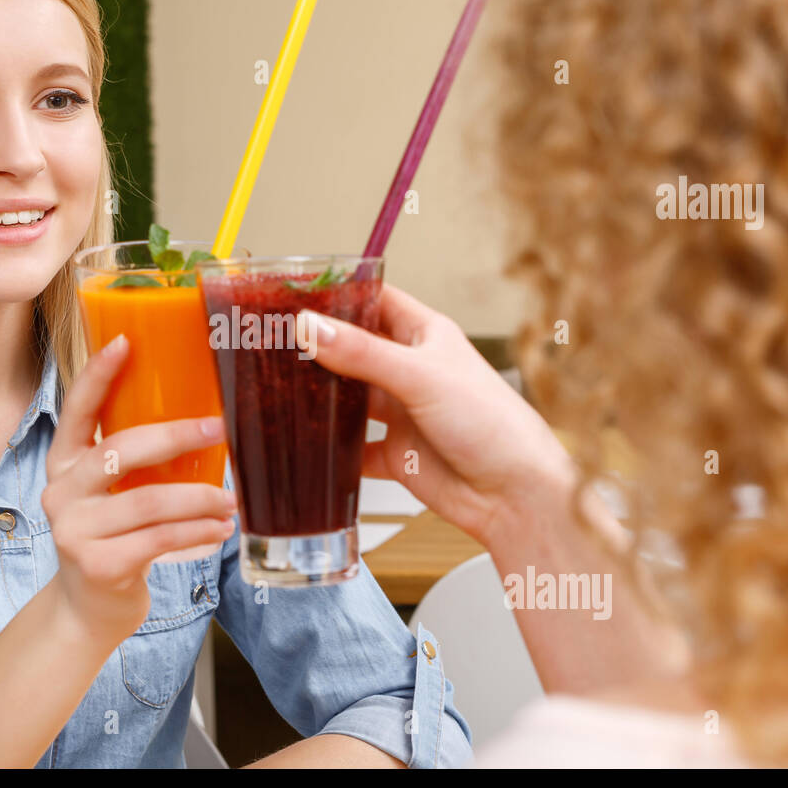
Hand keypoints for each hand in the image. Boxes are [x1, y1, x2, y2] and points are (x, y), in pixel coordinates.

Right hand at [40, 334, 238, 646]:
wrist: (87, 611)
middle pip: (121, 451)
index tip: (126, 341)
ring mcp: (74, 530)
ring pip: (149, 500)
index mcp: (63, 464)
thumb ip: (132, 464)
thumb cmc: (113, 540)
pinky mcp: (98, 564)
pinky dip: (197, 533)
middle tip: (220, 430)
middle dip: (176, 436)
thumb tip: (201, 423)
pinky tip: (219, 531)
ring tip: (231, 500)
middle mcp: (60, 492)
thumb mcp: (110, 496)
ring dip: (200, 498)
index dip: (98, 375)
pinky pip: (159, 539)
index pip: (77, 411)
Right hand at [297, 284, 575, 546]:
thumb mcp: (421, 377)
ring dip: (320, 396)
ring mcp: (401, 413)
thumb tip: (311, 326)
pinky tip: (306, 443)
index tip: (297, 291)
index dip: (340, 294)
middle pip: (354, 349)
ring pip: (349, 398)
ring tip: (277, 386)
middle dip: (319, 346)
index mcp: (425, 336)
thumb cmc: (494, 425)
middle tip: (274, 340)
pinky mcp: (394, 454)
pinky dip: (330, 447)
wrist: (514, 495)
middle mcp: (410, 371)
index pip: (375, 300)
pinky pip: (352, 447)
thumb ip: (362, 353)